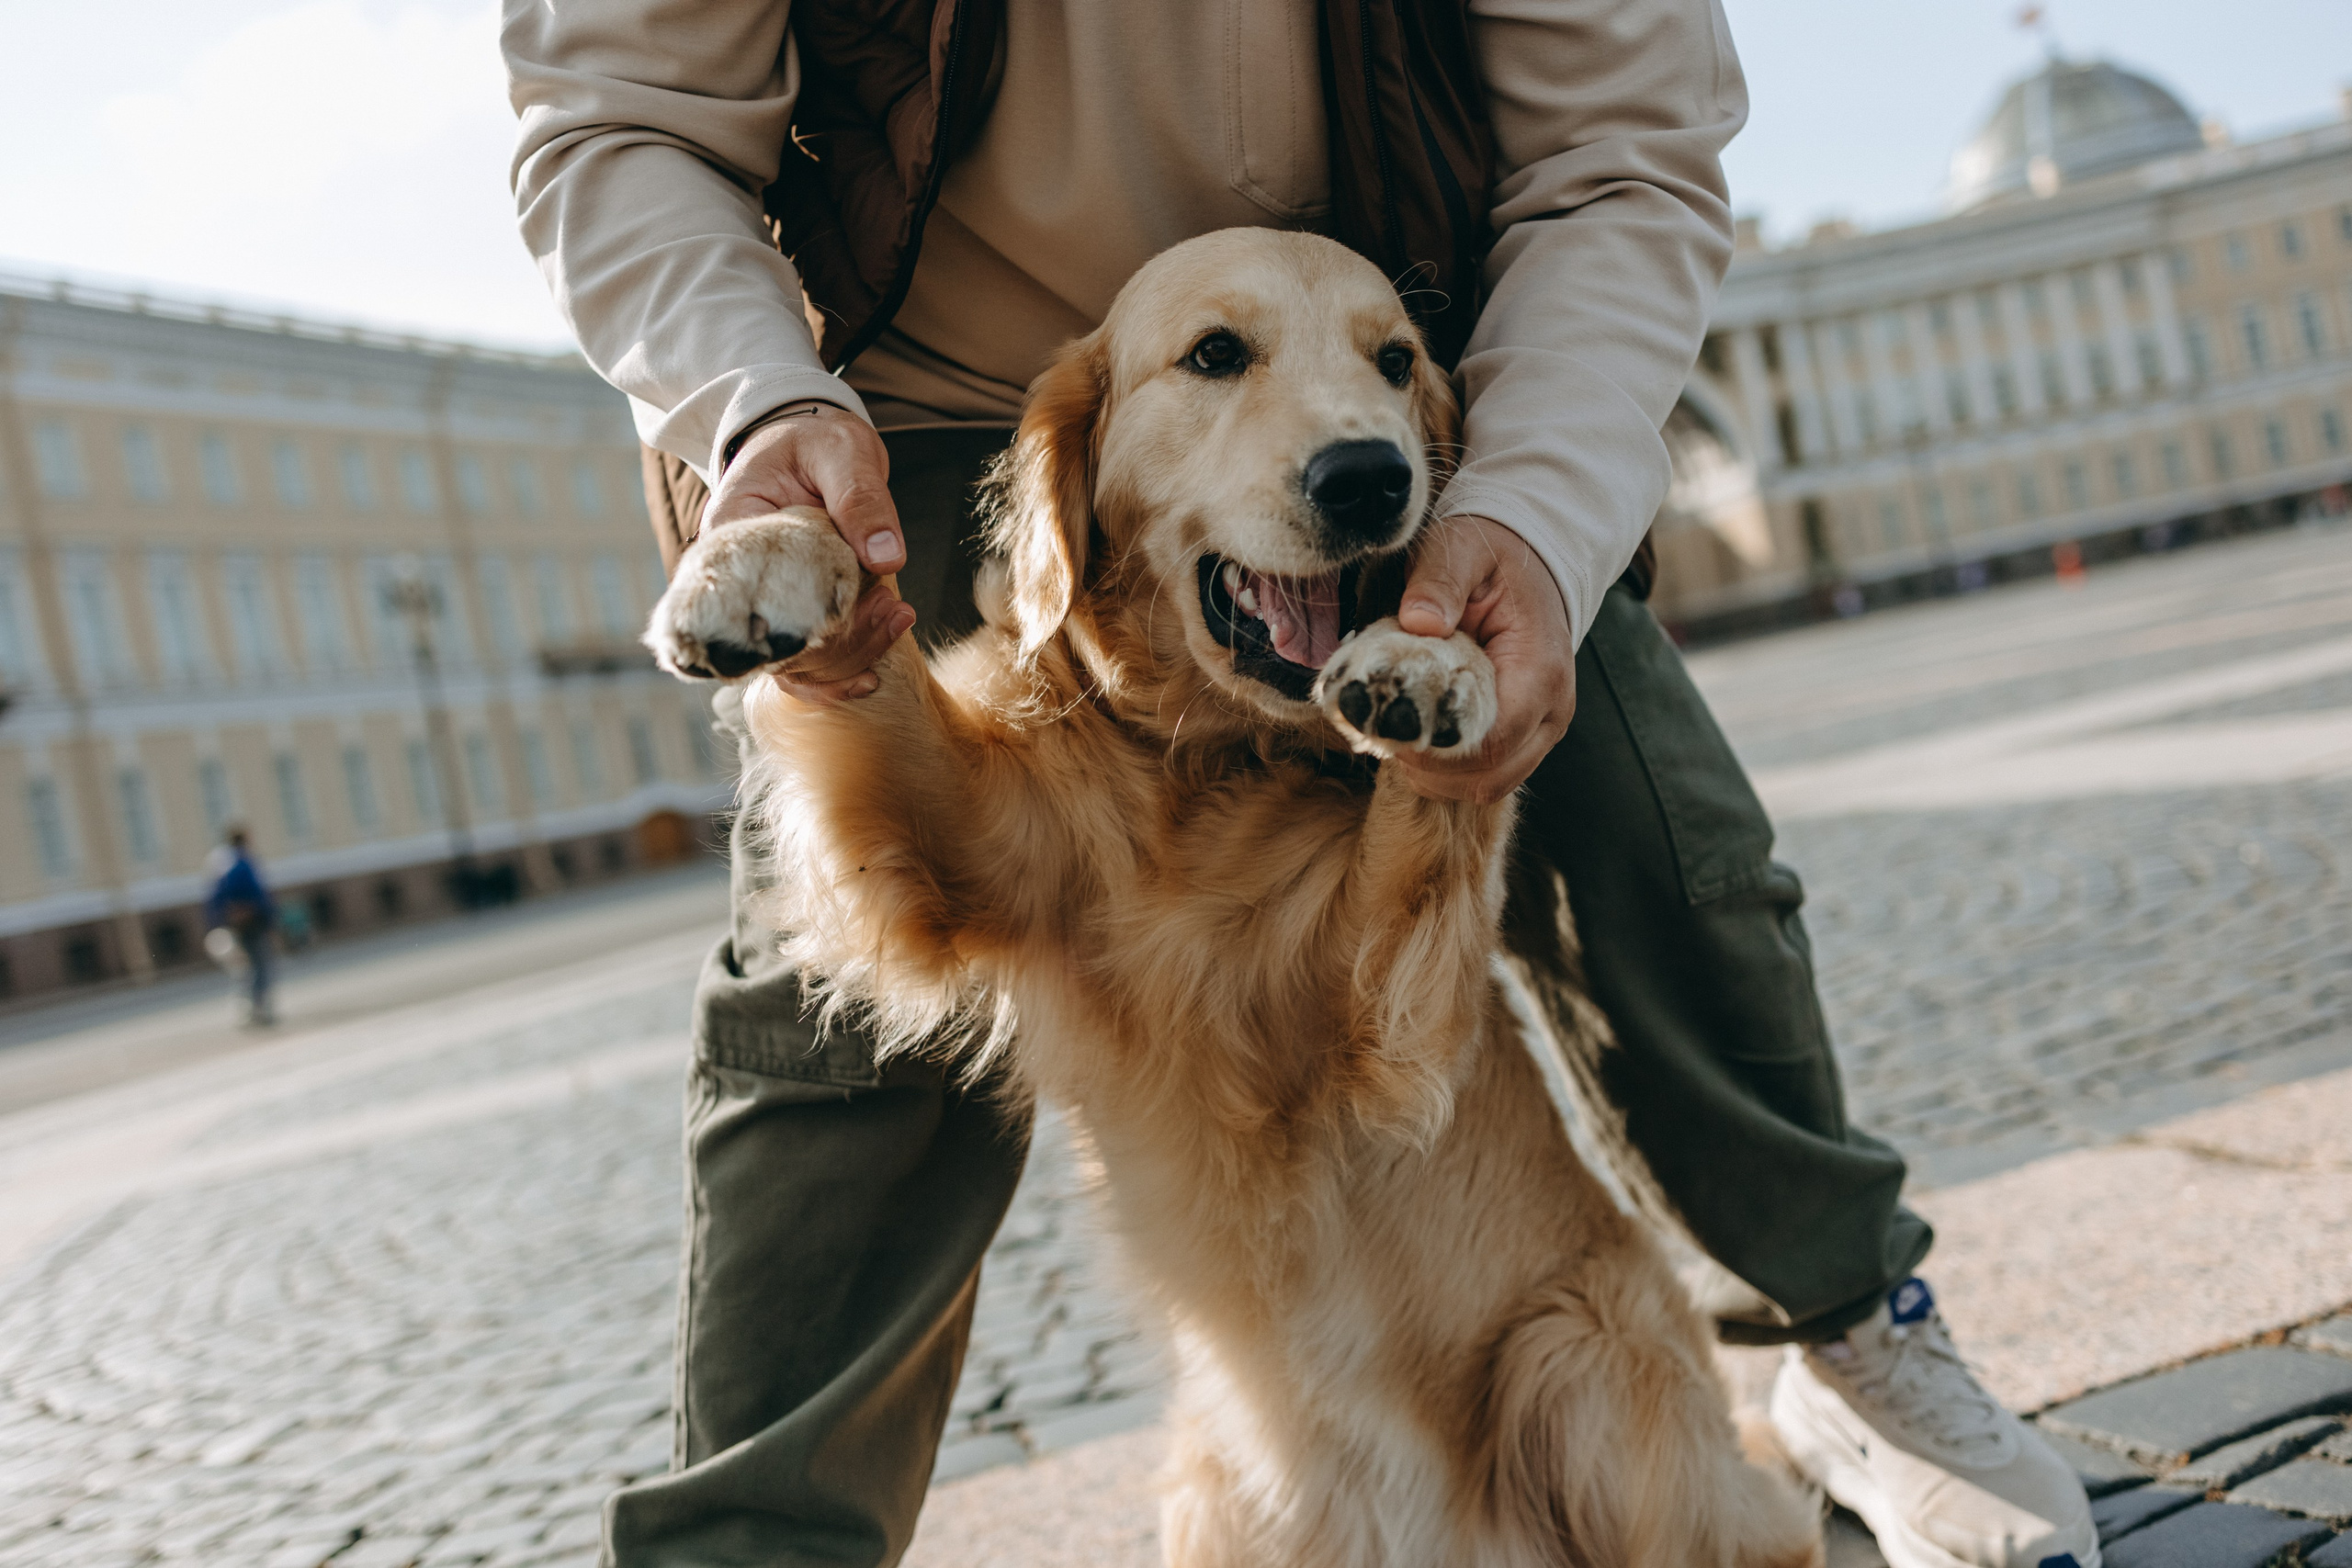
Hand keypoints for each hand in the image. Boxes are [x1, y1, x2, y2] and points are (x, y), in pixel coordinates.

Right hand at [705, 403, 913, 702]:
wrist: (811, 444)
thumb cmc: (815, 441)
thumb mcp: (840, 452)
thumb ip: (861, 499)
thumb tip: (885, 559)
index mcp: (732, 535)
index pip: (748, 602)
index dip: (802, 623)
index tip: (860, 609)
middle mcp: (738, 580)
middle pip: (775, 643)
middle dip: (841, 640)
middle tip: (894, 607)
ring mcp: (763, 604)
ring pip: (794, 662)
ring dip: (850, 653)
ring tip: (898, 615)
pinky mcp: (790, 616)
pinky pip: (805, 663)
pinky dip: (839, 671)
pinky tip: (874, 673)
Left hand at [1389, 515, 1575, 802]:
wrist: (1529, 561)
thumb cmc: (1491, 556)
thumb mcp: (1460, 550)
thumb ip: (1439, 581)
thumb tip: (1419, 622)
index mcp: (1541, 670)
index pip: (1492, 741)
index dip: (1434, 747)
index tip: (1390, 722)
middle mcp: (1552, 710)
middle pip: (1489, 776)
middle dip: (1428, 766)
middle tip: (1384, 731)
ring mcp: (1542, 728)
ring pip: (1487, 785)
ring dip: (1435, 774)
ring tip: (1398, 734)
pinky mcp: (1525, 736)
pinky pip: (1486, 776)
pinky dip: (1446, 771)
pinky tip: (1416, 737)